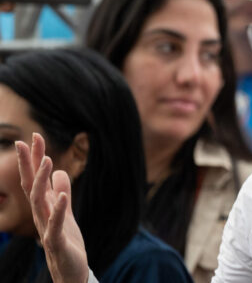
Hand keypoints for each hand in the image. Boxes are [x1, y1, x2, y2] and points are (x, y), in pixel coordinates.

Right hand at [17, 133, 89, 282]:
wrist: (70, 271)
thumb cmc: (67, 242)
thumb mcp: (67, 213)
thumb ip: (61, 193)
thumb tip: (60, 172)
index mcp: (45, 206)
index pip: (35, 179)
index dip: (33, 159)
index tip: (33, 136)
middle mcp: (41, 214)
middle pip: (31, 185)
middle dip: (29, 163)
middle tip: (27, 140)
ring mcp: (47, 227)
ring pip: (39, 201)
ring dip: (42, 180)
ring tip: (47, 160)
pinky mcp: (57, 241)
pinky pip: (56, 223)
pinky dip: (59, 208)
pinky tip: (63, 195)